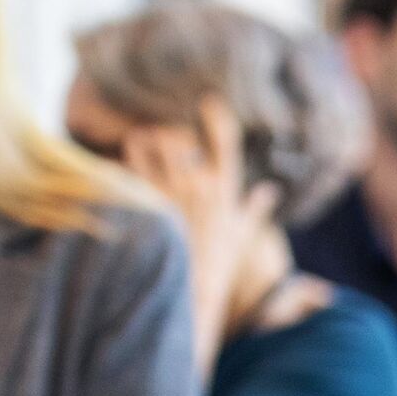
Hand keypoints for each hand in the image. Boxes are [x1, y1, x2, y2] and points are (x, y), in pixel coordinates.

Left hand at [122, 113, 275, 373]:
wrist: (190, 293)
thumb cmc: (217, 264)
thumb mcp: (241, 234)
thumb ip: (254, 208)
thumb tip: (269, 191)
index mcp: (224, 189)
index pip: (225, 139)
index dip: (217, 116)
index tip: (209, 103)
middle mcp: (196, 185)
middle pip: (178, 134)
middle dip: (170, 130)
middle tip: (164, 134)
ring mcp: (168, 192)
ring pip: (150, 142)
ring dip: (146, 136)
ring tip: (143, 139)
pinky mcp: (144, 203)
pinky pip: (129, 164)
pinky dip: (128, 154)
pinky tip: (128, 156)